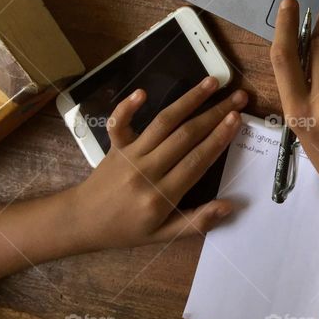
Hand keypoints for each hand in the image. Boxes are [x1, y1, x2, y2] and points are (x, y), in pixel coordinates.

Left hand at [66, 77, 247, 251]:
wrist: (80, 223)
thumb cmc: (126, 230)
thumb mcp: (163, 236)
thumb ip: (197, 222)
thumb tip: (230, 206)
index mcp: (161, 196)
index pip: (197, 161)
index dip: (218, 138)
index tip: (236, 119)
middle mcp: (146, 171)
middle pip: (186, 136)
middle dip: (214, 114)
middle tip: (237, 98)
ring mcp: (129, 155)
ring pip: (163, 122)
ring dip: (189, 99)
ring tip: (211, 82)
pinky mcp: (115, 146)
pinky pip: (119, 123)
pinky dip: (128, 106)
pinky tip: (144, 91)